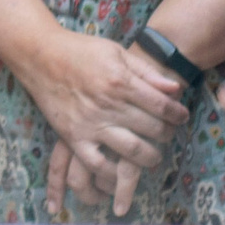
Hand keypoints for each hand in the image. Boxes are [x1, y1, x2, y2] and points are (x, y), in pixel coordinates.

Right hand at [17, 29, 187, 219]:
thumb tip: (174, 88)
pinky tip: (122, 171)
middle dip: (167, 134)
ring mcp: (91, 124)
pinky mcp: (73, 137)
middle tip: (169, 135)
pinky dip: (113, 173)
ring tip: (153, 156)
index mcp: (121, 81)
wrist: (41, 56)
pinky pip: (97, 164)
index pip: (161, 105)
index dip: (177, 114)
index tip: (183, 117)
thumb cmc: (81, 51)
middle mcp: (109, 105)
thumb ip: (146, 71)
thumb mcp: (116, 52)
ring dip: (150, 157)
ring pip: (131, 151)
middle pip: (151, 129)